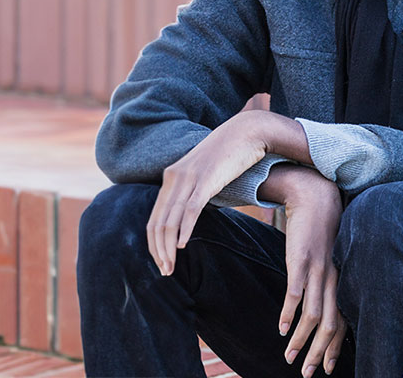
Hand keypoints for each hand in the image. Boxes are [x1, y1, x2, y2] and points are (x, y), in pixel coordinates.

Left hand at [146, 112, 271, 275]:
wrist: (249, 131)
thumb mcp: (208, 175)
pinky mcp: (206, 179)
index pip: (154, 218)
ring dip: (168, 247)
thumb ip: (196, 190)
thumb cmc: (232, 155)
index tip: (162, 262)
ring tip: (171, 266)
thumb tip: (194, 212)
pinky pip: (191, 209)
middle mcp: (174, 178)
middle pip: (157, 222)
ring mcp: (189, 178)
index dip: (154, 243)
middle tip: (165, 271)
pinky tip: (183, 244)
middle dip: (158, 251)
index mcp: (172, 178)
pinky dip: (184, 229)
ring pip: (170, 219)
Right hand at [270, 166, 346, 377]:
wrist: (316, 198)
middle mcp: (334, 279)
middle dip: (320, 353)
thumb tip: (318, 307)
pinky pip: (297, 291)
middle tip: (308, 373)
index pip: (343, 323)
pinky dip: (290, 313)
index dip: (336, 347)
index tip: (329, 367)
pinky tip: (283, 329)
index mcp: (341, 281)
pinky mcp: (301, 259)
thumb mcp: (327, 261)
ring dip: (302, 340)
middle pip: (331, 325)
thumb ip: (325, 283)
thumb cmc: (321, 232)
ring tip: (290, 357)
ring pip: (314, 314)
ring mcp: (319, 270)